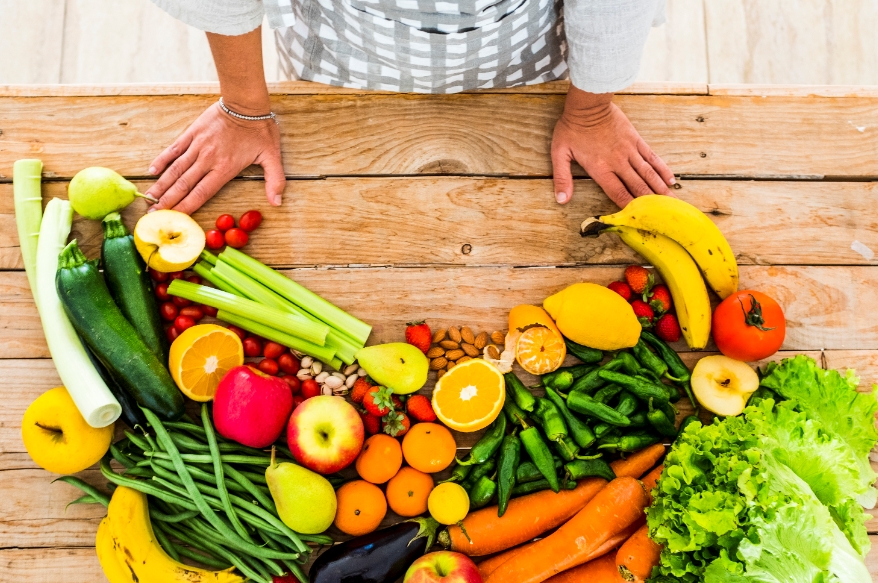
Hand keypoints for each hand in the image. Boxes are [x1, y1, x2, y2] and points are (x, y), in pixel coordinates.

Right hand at [146, 103, 284, 213]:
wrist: (246, 103)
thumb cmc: (260, 130)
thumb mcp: (272, 157)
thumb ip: (274, 181)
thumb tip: (277, 203)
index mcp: (224, 168)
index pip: (201, 193)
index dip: (186, 207)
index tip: (173, 218)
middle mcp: (207, 159)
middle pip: (183, 185)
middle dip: (168, 201)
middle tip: (153, 215)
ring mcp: (197, 146)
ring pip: (175, 169)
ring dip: (161, 185)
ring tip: (149, 198)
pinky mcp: (192, 133)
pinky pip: (174, 149)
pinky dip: (162, 160)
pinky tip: (152, 171)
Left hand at [551, 87, 674, 206]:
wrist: (588, 104)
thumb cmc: (572, 128)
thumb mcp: (559, 153)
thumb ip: (562, 178)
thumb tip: (561, 199)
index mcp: (600, 169)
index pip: (618, 193)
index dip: (630, 207)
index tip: (641, 220)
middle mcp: (618, 162)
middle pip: (638, 187)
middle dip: (652, 203)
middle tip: (665, 217)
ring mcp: (629, 150)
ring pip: (648, 174)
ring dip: (661, 189)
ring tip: (673, 203)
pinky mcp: (635, 140)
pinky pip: (652, 157)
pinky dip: (662, 169)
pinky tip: (670, 179)